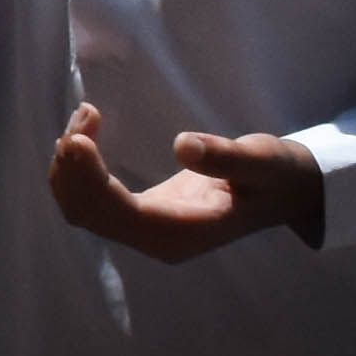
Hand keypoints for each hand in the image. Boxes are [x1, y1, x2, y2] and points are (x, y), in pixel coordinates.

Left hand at [45, 102, 325, 260]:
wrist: (284, 193)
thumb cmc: (275, 175)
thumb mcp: (262, 161)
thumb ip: (226, 156)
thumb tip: (183, 146)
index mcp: (184, 232)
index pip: (119, 213)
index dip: (89, 179)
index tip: (78, 138)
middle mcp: (158, 240)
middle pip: (89, 214)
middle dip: (73, 167)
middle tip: (85, 115)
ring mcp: (147, 233)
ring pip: (83, 208)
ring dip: (71, 165)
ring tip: (86, 117)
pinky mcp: (141, 218)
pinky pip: (92, 202)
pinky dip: (78, 170)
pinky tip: (85, 135)